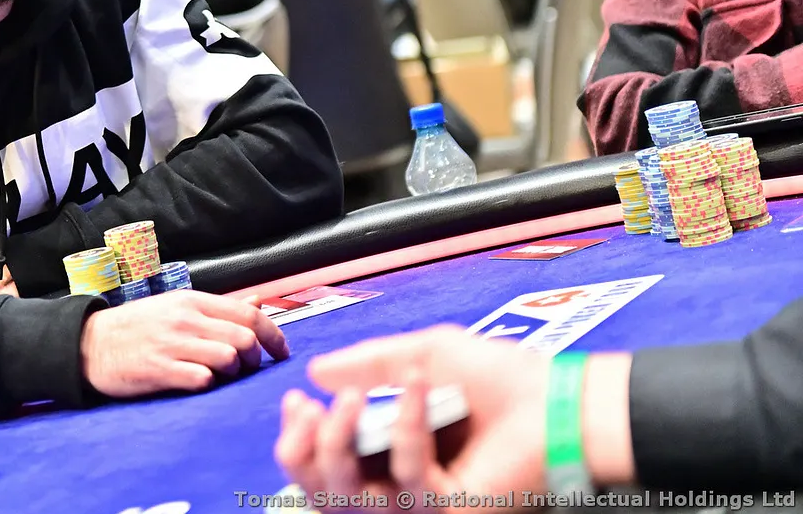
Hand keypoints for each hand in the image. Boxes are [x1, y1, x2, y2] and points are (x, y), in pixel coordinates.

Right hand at [80, 290, 288, 396]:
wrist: (89, 343)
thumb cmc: (137, 326)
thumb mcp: (177, 306)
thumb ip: (219, 308)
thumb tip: (259, 302)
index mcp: (192, 301)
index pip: (249, 313)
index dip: (275, 335)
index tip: (282, 352)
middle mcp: (185, 319)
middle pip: (245, 338)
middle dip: (256, 358)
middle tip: (247, 368)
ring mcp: (172, 344)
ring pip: (228, 358)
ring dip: (233, 372)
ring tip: (221, 376)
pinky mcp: (159, 370)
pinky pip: (201, 379)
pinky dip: (208, 384)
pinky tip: (199, 383)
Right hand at [275, 326, 551, 504]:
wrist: (556, 399)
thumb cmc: (501, 379)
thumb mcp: (423, 355)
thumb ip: (368, 363)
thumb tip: (316, 370)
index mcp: (389, 452)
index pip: (324, 463)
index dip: (298, 438)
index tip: (298, 398)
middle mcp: (400, 484)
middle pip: (323, 490)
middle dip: (303, 448)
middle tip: (311, 408)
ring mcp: (422, 503)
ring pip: (349, 497)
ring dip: (339, 442)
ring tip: (352, 399)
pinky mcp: (449, 508)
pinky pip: (408, 478)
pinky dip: (408, 426)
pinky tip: (419, 386)